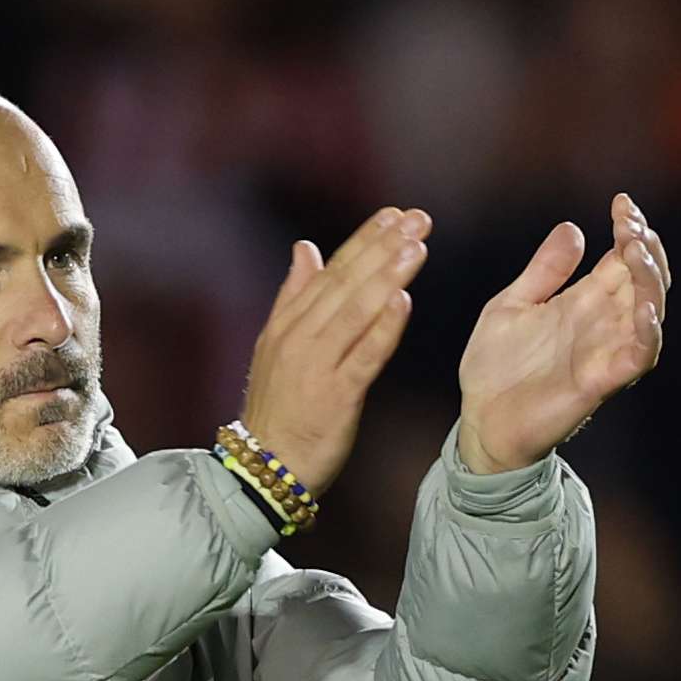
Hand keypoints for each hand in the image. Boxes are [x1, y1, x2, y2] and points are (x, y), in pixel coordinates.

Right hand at [238, 207, 430, 494]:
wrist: (263, 466)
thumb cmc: (278, 407)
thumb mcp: (276, 346)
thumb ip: (294, 296)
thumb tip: (305, 248)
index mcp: (287, 325)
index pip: (330, 272)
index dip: (363, 241)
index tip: (394, 215)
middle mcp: (299, 339)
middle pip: (345, 285)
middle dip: (382, 248)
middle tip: (417, 219)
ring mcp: (315, 366)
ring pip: (355, 313)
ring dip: (386, 277)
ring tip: (416, 248)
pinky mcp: (335, 396)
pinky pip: (363, 356)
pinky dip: (383, 328)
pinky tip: (404, 301)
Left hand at [455, 193, 668, 472]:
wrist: (480, 422)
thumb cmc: (496, 368)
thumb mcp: (511, 307)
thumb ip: (543, 272)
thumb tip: (573, 228)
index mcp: (584, 300)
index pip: (623, 257)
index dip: (631, 229)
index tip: (622, 203)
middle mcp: (603, 322)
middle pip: (646, 277)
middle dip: (645, 247)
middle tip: (630, 224)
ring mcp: (606, 350)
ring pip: (651, 310)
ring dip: (651, 280)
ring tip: (637, 252)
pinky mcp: (601, 381)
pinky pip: (640, 355)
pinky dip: (648, 332)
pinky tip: (645, 308)